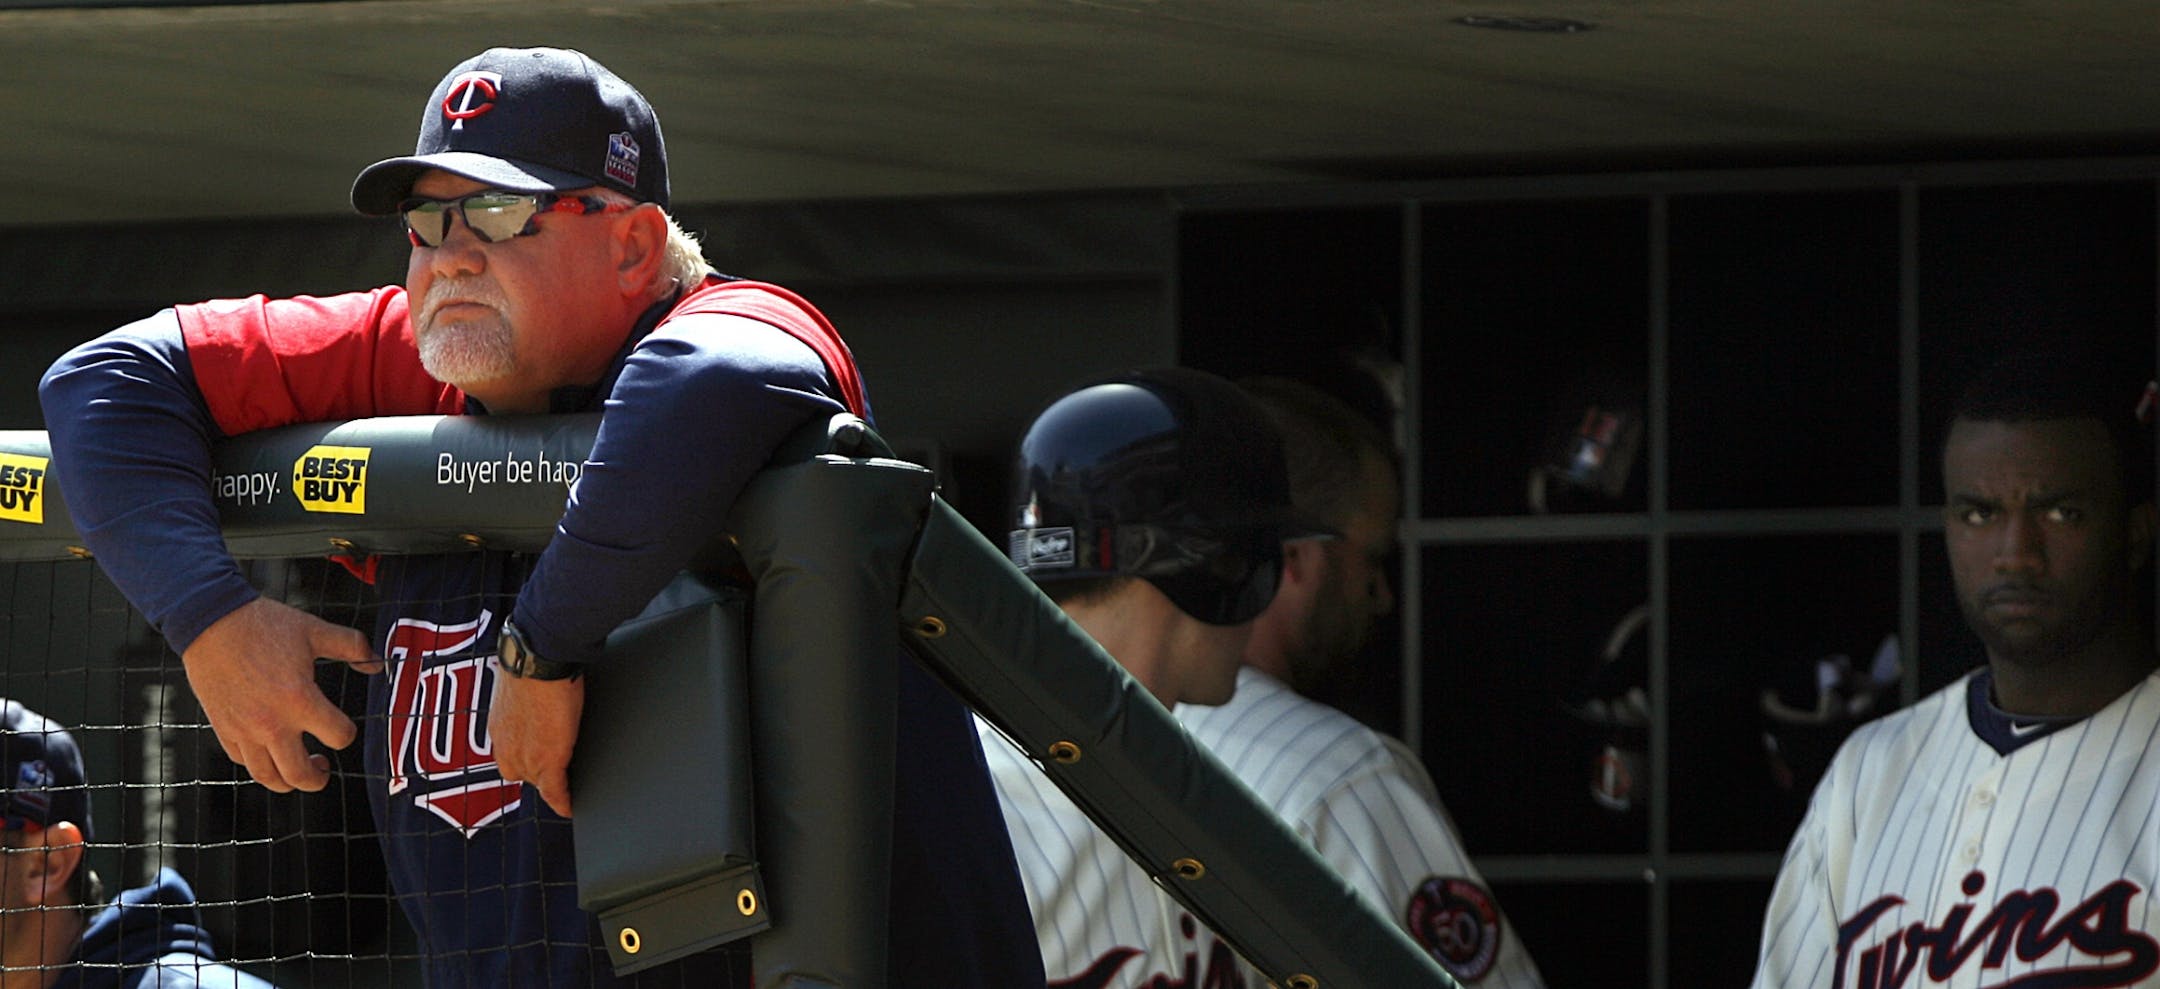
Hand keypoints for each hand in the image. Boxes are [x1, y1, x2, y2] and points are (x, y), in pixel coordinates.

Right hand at [182, 597, 381, 792]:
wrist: (211, 621)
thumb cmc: (265, 625)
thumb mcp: (315, 630)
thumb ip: (352, 646)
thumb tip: (377, 665)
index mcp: (300, 699)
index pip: (339, 736)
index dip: (346, 734)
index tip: (342, 727)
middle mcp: (272, 723)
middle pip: (300, 774)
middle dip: (318, 778)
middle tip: (323, 767)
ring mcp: (244, 729)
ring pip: (268, 777)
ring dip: (288, 781)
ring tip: (297, 769)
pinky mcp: (223, 728)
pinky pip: (243, 761)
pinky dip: (259, 764)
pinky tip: (269, 752)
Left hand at [489, 672, 584, 817]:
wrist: (540, 657)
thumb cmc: (532, 658)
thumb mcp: (518, 679)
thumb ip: (522, 691)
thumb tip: (532, 682)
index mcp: (499, 724)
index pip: (509, 751)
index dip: (523, 757)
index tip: (534, 759)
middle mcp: (505, 744)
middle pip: (519, 772)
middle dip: (534, 772)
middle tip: (555, 769)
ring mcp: (526, 755)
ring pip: (538, 782)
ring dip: (551, 783)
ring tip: (567, 785)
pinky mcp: (549, 760)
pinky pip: (556, 791)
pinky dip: (563, 800)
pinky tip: (570, 806)